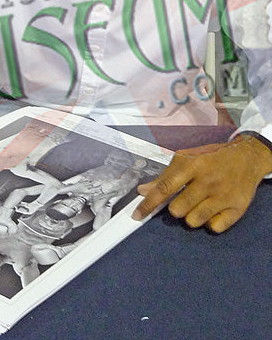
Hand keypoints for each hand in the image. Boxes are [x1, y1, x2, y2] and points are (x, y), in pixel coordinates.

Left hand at [132, 135, 271, 232]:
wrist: (247, 156)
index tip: (137, 215)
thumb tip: (143, 191)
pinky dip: (211, 222)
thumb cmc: (212, 157)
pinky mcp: (237, 208)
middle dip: (176, 208)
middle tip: (185, 199)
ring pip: (194, 221)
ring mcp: (223, 195)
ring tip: (199, 204)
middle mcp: (207, 180)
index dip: (149, 204)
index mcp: (192, 164)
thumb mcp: (187, 159)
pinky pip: (214, 228)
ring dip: (192, 216)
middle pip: (178, 209)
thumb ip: (165, 177)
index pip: (165, 188)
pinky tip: (213, 210)